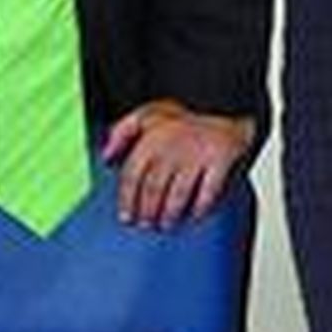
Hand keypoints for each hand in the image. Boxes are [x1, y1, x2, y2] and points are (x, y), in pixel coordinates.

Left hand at [101, 99, 252, 226]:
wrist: (225, 108)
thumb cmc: (182, 119)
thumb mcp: (147, 114)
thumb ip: (121, 132)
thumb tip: (106, 157)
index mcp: (151, 138)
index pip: (131, 176)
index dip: (126, 200)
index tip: (126, 217)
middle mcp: (172, 147)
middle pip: (153, 189)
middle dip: (147, 211)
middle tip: (147, 223)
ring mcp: (197, 155)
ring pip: (178, 195)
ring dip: (169, 214)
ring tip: (165, 223)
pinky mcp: (220, 159)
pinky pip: (208, 192)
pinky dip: (200, 208)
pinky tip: (194, 215)